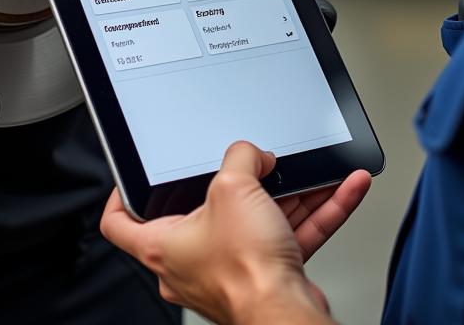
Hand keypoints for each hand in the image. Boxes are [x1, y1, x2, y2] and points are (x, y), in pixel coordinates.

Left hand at [101, 141, 370, 324]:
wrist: (288, 316)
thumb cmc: (247, 273)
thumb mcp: (234, 187)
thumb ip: (240, 156)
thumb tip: (253, 154)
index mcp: (163, 243)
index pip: (120, 220)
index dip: (122, 193)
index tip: (134, 173)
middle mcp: (191, 260)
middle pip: (207, 208)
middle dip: (239, 182)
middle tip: (253, 162)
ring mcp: (230, 269)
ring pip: (258, 218)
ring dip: (290, 192)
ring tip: (311, 169)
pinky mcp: (267, 275)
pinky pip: (290, 233)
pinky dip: (316, 210)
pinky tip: (342, 188)